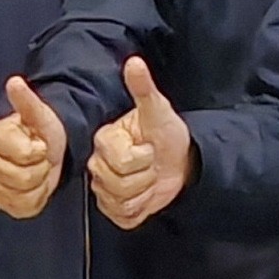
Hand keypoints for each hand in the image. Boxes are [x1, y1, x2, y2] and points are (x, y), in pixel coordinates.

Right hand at [0, 77, 67, 218]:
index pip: (24, 154)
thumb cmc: (41, 131)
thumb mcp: (39, 113)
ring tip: (37, 169)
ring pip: (23, 194)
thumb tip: (15, 82)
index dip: (39, 151)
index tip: (39, 144)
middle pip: (23, 178)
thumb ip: (26, 100)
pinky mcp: (1, 200)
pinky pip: (23, 208)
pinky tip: (34, 185)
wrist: (47, 149)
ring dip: (39, 183)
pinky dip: (36, 199)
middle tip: (39, 158)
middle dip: (40, 168)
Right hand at [88, 57, 192, 229]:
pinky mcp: (113, 209)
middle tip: (151, 163)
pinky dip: (142, 208)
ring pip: (121, 200)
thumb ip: (143, 88)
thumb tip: (134, 62)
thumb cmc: (166, 134)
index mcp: (104, 140)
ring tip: (150, 177)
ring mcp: (104, 188)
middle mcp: (98, 164)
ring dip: (145, 191)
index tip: (149, 147)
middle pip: (117, 182)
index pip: (118, 159)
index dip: (141, 157)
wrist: (179, 162)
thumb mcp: (158, 110)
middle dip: (144, 175)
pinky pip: (124, 216)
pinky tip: (146, 194)